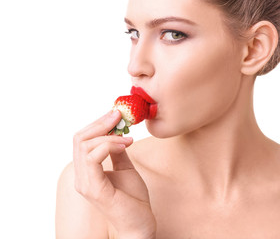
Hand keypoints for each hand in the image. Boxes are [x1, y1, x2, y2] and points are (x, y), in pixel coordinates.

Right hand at [73, 110, 155, 237]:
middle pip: (79, 138)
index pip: (82, 140)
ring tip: (127, 137)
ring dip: (108, 134)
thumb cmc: (132, 199)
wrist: (140, 224)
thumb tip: (118, 133)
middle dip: (100, 123)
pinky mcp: (94, 188)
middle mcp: (81, 176)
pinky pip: (94, 157)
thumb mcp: (126, 168)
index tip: (116, 114)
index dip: (97, 124)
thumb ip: (117, 152)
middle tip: (119, 116)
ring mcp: (85, 183)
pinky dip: (109, 145)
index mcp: (87, 171)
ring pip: (85, 145)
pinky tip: (125, 145)